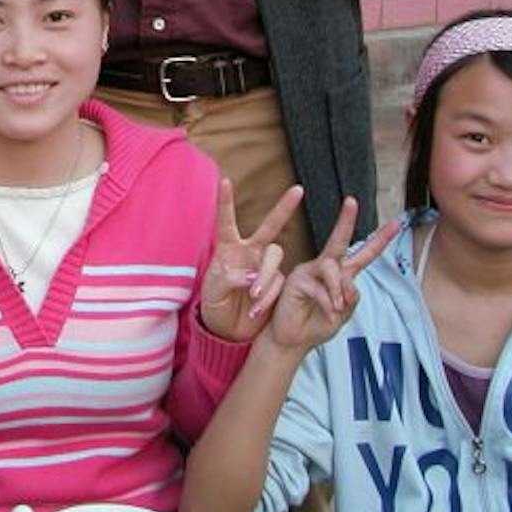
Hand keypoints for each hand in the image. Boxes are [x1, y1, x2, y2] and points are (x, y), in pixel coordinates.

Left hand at [198, 181, 298, 341]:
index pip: (227, 221)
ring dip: (265, 277)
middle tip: (298, 190)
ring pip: (275, 259)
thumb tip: (252, 276)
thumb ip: (228, 279)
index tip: (225, 180)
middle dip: (284, 208)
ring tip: (252, 297)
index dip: (226, 202)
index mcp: (228, 249)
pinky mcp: (277, 286)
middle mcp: (250, 253)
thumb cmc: (214, 306)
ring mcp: (265, 268)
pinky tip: (255, 311)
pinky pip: (279, 285)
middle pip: (269, 227)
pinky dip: (267, 298)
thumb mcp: (212, 292)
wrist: (228, 331)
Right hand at [259, 196, 400, 354]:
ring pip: (332, 267)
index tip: (398, 222)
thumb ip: (351, 299)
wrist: (292, 341)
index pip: (364, 254)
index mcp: (342, 275)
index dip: (381, 239)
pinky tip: (329, 312)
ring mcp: (310, 271)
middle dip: (345, 220)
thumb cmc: (317, 326)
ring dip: (338, 290)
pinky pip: (319, 286)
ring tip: (337, 308)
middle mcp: (326, 268)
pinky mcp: (297, 279)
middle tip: (351, 201)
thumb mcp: (343, 315)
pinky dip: (328, 302)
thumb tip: (349, 287)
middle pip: (339, 241)